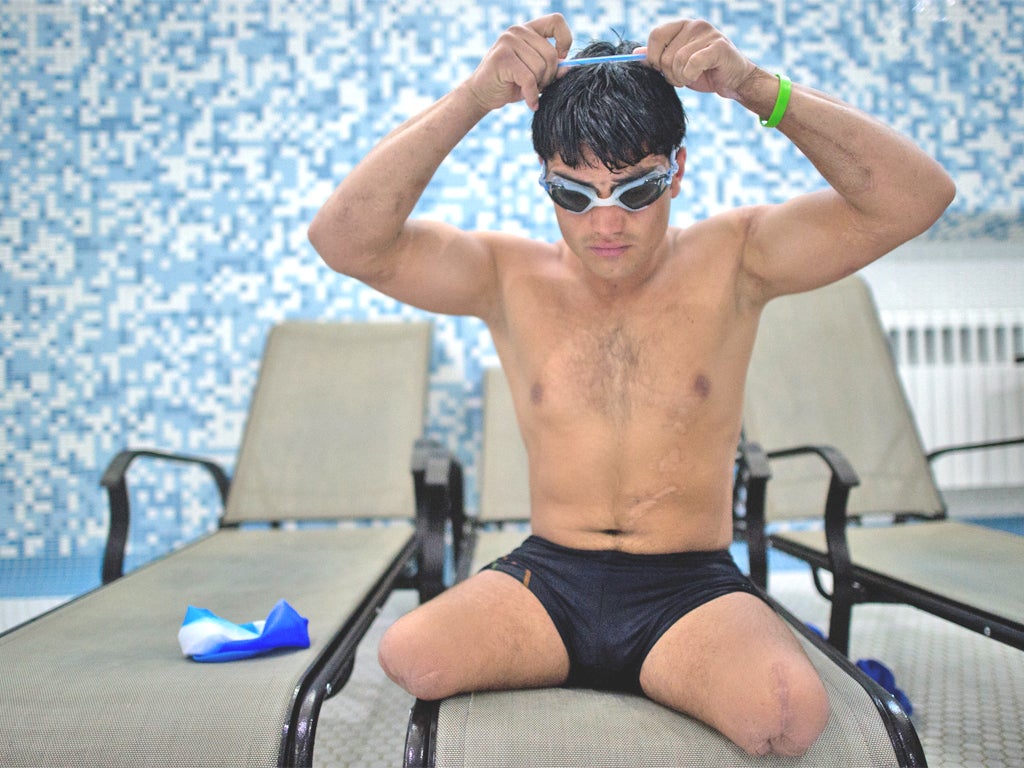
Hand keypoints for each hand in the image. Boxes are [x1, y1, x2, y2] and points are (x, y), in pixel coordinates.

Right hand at [466, 13, 571, 111]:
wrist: (482, 95)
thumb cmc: (511, 84)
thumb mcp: (537, 75)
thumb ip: (553, 68)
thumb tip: (568, 66)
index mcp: (528, 30)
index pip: (556, 21)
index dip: (565, 40)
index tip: (560, 59)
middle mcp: (518, 30)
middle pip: (551, 54)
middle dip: (549, 76)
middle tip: (540, 87)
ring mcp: (508, 41)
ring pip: (540, 67)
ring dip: (538, 86)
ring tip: (529, 91)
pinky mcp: (502, 57)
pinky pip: (529, 79)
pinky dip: (531, 95)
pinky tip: (530, 103)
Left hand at [641, 20, 755, 98]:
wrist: (733, 81)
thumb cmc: (704, 72)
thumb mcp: (676, 65)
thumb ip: (658, 57)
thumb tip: (636, 53)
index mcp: (682, 25)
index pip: (655, 35)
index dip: (653, 57)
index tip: (660, 69)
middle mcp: (695, 25)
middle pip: (665, 54)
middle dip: (669, 74)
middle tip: (681, 77)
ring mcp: (708, 33)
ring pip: (677, 61)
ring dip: (681, 78)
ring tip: (690, 78)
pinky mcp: (719, 46)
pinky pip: (692, 64)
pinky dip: (691, 76)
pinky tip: (698, 76)